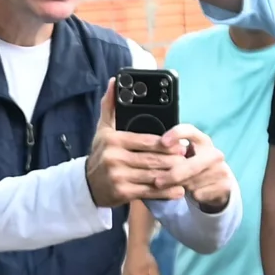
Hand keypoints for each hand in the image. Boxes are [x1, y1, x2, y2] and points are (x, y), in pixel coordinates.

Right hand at [88, 81, 181, 207]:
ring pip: (152, 176)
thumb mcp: (103, 129)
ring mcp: (118, 177)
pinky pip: (148, 192)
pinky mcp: (122, 193)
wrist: (87, 184)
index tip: (181, 145)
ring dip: (172, 176)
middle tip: (187, 158)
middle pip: (151, 159)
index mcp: (113, 140)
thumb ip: (110, 106)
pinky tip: (178, 190)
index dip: (165, 144)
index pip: (145, 141)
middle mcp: (114, 158)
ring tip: (186, 173)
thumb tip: (115, 82)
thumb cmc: (101, 153)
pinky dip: (165, 193)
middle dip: (172, 160)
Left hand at [152, 124, 234, 210]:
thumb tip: (154, 160)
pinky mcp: (225, 186)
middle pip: (190, 165)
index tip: (163, 142)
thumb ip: (172, 155)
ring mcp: (222, 169)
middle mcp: (214, 153)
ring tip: (180, 185)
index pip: (189, 131)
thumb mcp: (185, 157)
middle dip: (172, 175)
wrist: (219, 185)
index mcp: (202, 140)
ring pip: (192, 182)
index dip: (176, 134)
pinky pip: (199, 194)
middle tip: (157, 182)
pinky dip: (192, 196)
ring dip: (181, 187)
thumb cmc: (194, 167)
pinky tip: (193, 193)